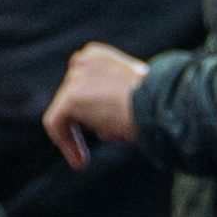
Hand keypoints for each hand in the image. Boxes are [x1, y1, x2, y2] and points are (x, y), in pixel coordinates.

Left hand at [43, 44, 148, 165]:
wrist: (161, 103)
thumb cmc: (157, 103)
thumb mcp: (134, 95)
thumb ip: (112, 101)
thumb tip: (101, 126)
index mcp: (97, 56)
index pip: (81, 84)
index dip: (85, 110)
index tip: (99, 130)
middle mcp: (83, 61)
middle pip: (71, 99)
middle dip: (84, 123)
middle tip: (92, 148)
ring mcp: (75, 79)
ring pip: (64, 113)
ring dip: (76, 137)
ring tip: (86, 158)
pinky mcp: (70, 98)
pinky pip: (55, 124)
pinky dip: (65, 143)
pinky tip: (80, 161)